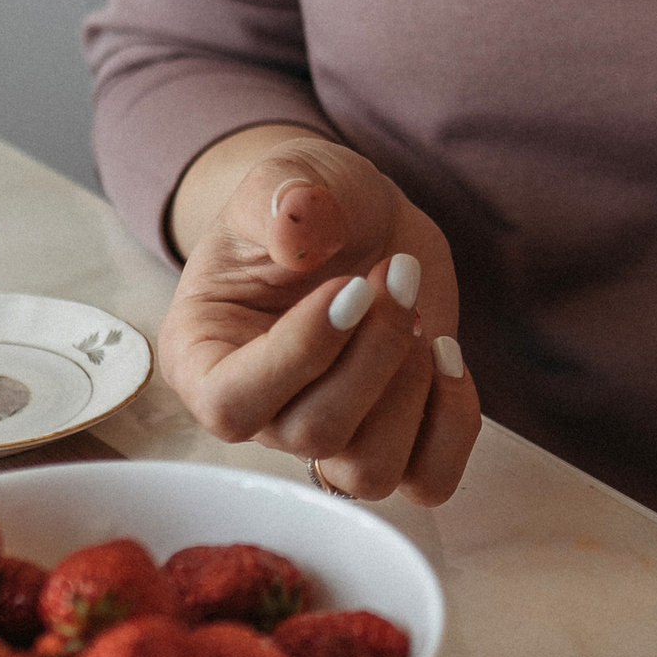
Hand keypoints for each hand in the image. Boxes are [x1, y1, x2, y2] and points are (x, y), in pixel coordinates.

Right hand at [159, 131, 480, 504]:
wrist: (362, 219)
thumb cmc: (310, 202)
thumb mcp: (287, 177)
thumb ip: (282, 196)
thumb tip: (298, 233)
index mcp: (203, 360)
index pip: (231, 405)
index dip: (301, 353)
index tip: (349, 286)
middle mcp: (261, 413)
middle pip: (314, 434)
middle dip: (374, 353)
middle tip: (395, 276)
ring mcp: (329, 435)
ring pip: (368, 473)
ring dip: (412, 390)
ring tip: (418, 315)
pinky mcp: (392, 438)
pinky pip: (429, 479)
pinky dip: (453, 423)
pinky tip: (448, 354)